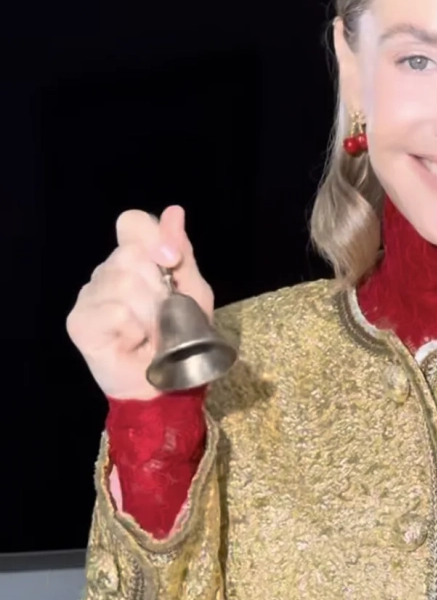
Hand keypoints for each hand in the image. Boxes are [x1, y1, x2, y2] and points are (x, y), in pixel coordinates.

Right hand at [66, 204, 214, 400]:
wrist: (167, 387)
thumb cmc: (181, 340)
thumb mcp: (193, 294)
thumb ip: (182, 254)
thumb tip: (174, 212)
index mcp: (133, 260)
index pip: (133, 223)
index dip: (154, 238)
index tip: (171, 262)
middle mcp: (106, 272)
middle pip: (130, 255)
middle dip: (159, 289)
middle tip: (164, 317)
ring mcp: (89, 296)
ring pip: (123, 284)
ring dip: (150, 314)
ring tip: (151, 334)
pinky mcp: (80, 322)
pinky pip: (114, 311)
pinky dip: (134, 329)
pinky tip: (133, 342)